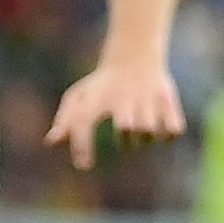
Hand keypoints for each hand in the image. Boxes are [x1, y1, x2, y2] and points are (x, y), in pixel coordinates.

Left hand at [48, 60, 184, 170]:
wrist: (134, 56)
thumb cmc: (101, 85)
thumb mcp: (79, 96)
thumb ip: (66, 120)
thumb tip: (50, 143)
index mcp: (96, 97)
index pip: (84, 122)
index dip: (82, 146)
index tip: (84, 166)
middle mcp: (122, 96)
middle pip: (128, 129)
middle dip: (127, 140)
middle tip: (126, 132)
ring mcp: (147, 97)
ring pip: (150, 133)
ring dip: (146, 138)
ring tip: (143, 128)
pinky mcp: (167, 100)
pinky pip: (173, 131)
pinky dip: (168, 136)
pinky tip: (162, 127)